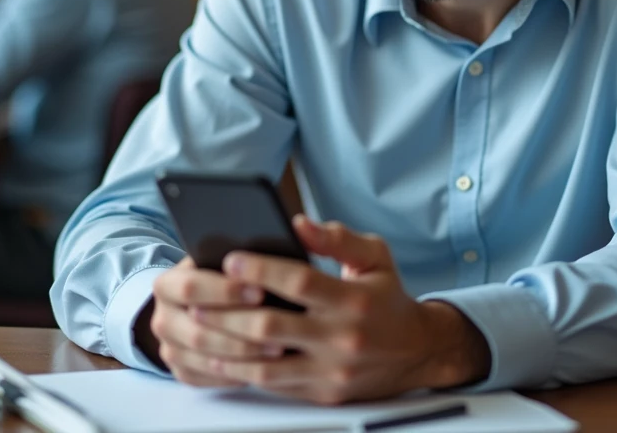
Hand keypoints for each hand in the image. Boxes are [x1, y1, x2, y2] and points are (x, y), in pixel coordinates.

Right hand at [145, 256, 271, 389]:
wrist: (202, 304)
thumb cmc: (221, 278)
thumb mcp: (222, 262)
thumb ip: (236, 262)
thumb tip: (264, 259)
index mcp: (166, 285)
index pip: (191, 288)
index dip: (226, 291)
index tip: (261, 290)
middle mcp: (162, 319)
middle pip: (198, 331)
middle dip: (240, 329)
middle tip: (276, 326)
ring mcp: (169, 349)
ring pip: (205, 359)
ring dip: (244, 355)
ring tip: (278, 348)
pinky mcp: (181, 372)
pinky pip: (208, 379)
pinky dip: (236, 374)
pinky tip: (262, 366)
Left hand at [150, 217, 489, 403]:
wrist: (418, 352)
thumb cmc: (389, 297)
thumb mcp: (374, 257)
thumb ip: (337, 238)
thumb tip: (297, 223)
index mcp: (354, 299)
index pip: (300, 282)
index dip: (261, 270)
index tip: (231, 259)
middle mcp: (342, 338)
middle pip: (272, 327)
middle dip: (229, 312)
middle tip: (198, 299)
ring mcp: (331, 370)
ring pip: (266, 364)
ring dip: (227, 347)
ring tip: (201, 329)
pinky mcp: (323, 392)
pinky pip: (275, 385)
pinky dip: (244, 371)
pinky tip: (223, 356)